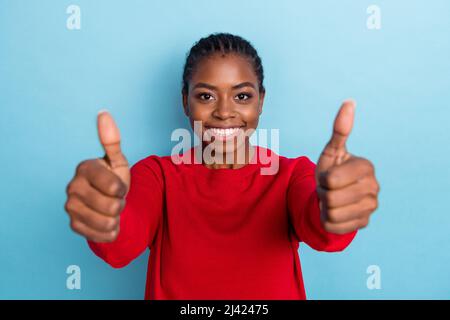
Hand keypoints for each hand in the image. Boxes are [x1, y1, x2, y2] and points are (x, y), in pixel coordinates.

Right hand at [64, 111, 130, 241]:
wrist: (107, 204)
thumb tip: (103, 113)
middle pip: (112, 205)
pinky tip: (107, 221)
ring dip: (117, 218)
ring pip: (108, 222)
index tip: (119, 185)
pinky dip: (111, 231)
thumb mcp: (118, 162)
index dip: (123, 189)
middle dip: (121, 204)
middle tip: (116, 199)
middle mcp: (72, 187)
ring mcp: (71, 208)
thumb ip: (112, 140)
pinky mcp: (74, 226)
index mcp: (84, 168)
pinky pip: (102, 235)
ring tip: (111, 209)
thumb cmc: (113, 180)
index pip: (114, 187)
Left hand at [316, 100, 379, 234]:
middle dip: (322, 193)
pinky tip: (335, 212)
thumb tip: (349, 101)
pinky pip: (334, 226)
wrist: (333, 196)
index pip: (330, 180)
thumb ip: (340, 130)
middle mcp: (374, 187)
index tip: (329, 176)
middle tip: (329, 189)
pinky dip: (327, 220)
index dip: (323, 179)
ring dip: (324, 207)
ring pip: (332, 213)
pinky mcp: (363, 224)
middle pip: (330, 198)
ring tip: (331, 200)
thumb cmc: (331, 171)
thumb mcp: (331, 152)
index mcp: (366, 167)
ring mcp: (371, 208)